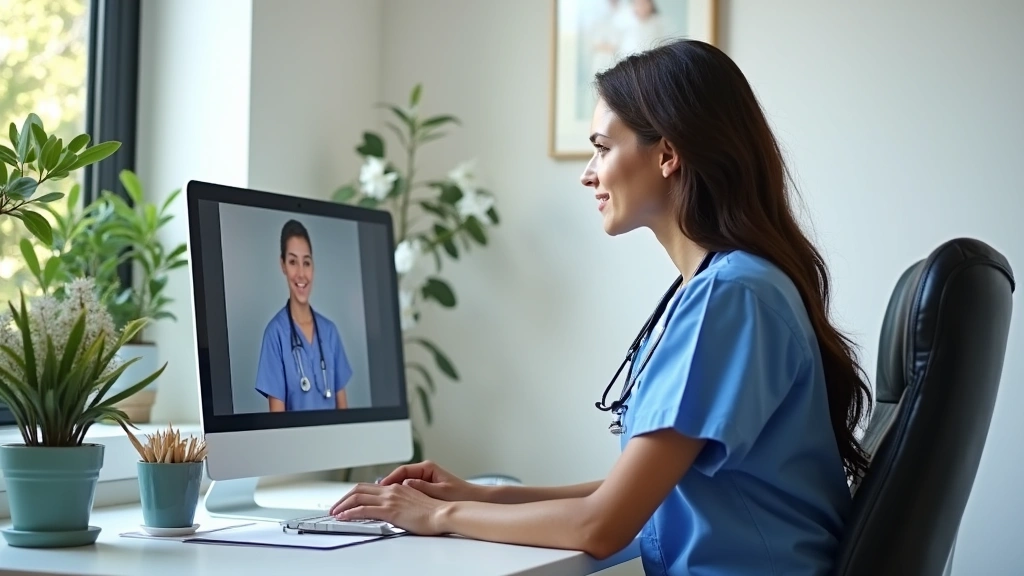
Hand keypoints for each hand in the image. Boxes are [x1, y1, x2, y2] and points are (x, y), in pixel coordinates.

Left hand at [329, 482, 446, 534]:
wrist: (444, 513)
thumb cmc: (434, 512)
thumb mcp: (415, 503)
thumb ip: (402, 502)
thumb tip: (393, 508)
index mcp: (397, 487)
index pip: (369, 487)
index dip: (355, 494)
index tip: (347, 502)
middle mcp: (391, 490)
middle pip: (359, 489)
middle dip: (344, 498)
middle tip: (335, 507)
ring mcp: (390, 499)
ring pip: (357, 497)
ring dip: (342, 505)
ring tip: (334, 513)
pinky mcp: (390, 510)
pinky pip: (363, 509)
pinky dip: (350, 513)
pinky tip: (343, 517)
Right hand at [377, 460, 482, 501]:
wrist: (475, 500)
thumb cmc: (461, 494)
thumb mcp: (440, 491)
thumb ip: (422, 487)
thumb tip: (405, 484)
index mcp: (428, 468)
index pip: (402, 471)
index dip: (390, 479)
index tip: (381, 487)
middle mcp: (425, 471)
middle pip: (400, 476)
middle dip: (388, 485)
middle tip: (377, 494)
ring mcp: (425, 479)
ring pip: (403, 484)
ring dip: (394, 491)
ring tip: (382, 499)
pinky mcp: (427, 488)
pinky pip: (410, 490)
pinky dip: (402, 496)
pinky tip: (396, 504)